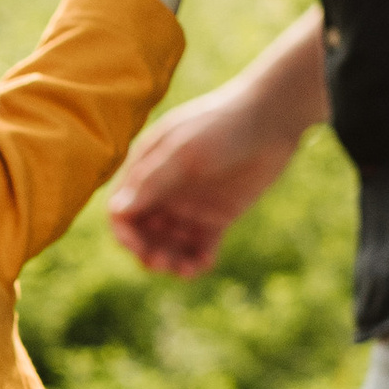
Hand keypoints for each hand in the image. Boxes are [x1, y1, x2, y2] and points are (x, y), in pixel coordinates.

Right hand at [109, 72, 305, 278]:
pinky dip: (197, 260)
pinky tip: (204, 264)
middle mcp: (164, 191)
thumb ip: (152, 182)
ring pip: (170, 245)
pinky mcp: (216, 217)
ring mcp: (189, 205)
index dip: (127, 235)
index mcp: (146, 171)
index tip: (141, 250)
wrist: (271, 118)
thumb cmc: (221, 126)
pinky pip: (199, 247)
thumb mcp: (184, 153)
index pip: (122, 211)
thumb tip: (117, 212)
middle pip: (144, 234)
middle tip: (164, 263)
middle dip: (149, 252)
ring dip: (172, 261)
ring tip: (187, 270)